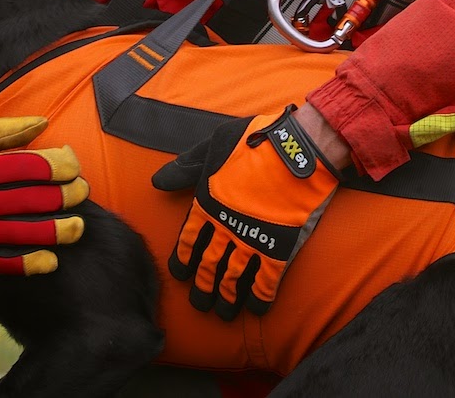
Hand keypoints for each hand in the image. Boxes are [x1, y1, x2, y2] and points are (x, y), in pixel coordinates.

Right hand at [0, 117, 87, 274]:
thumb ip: (8, 128)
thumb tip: (45, 122)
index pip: (27, 167)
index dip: (58, 165)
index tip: (73, 164)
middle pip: (30, 201)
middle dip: (65, 196)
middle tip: (82, 191)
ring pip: (20, 234)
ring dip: (55, 232)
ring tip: (78, 227)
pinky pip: (2, 262)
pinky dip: (28, 265)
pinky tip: (52, 260)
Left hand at [151, 105, 339, 318]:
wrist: (297, 148)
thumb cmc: (255, 141)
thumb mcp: (213, 144)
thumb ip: (187, 166)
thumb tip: (158, 181)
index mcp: (208, 203)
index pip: (189, 240)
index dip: (184, 260)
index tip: (181, 275)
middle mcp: (225, 227)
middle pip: (209, 265)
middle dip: (203, 287)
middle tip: (200, 304)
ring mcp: (252, 239)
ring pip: (233, 277)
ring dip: (227, 297)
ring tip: (224, 313)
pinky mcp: (279, 247)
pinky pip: (266, 280)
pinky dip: (259, 297)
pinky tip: (256, 309)